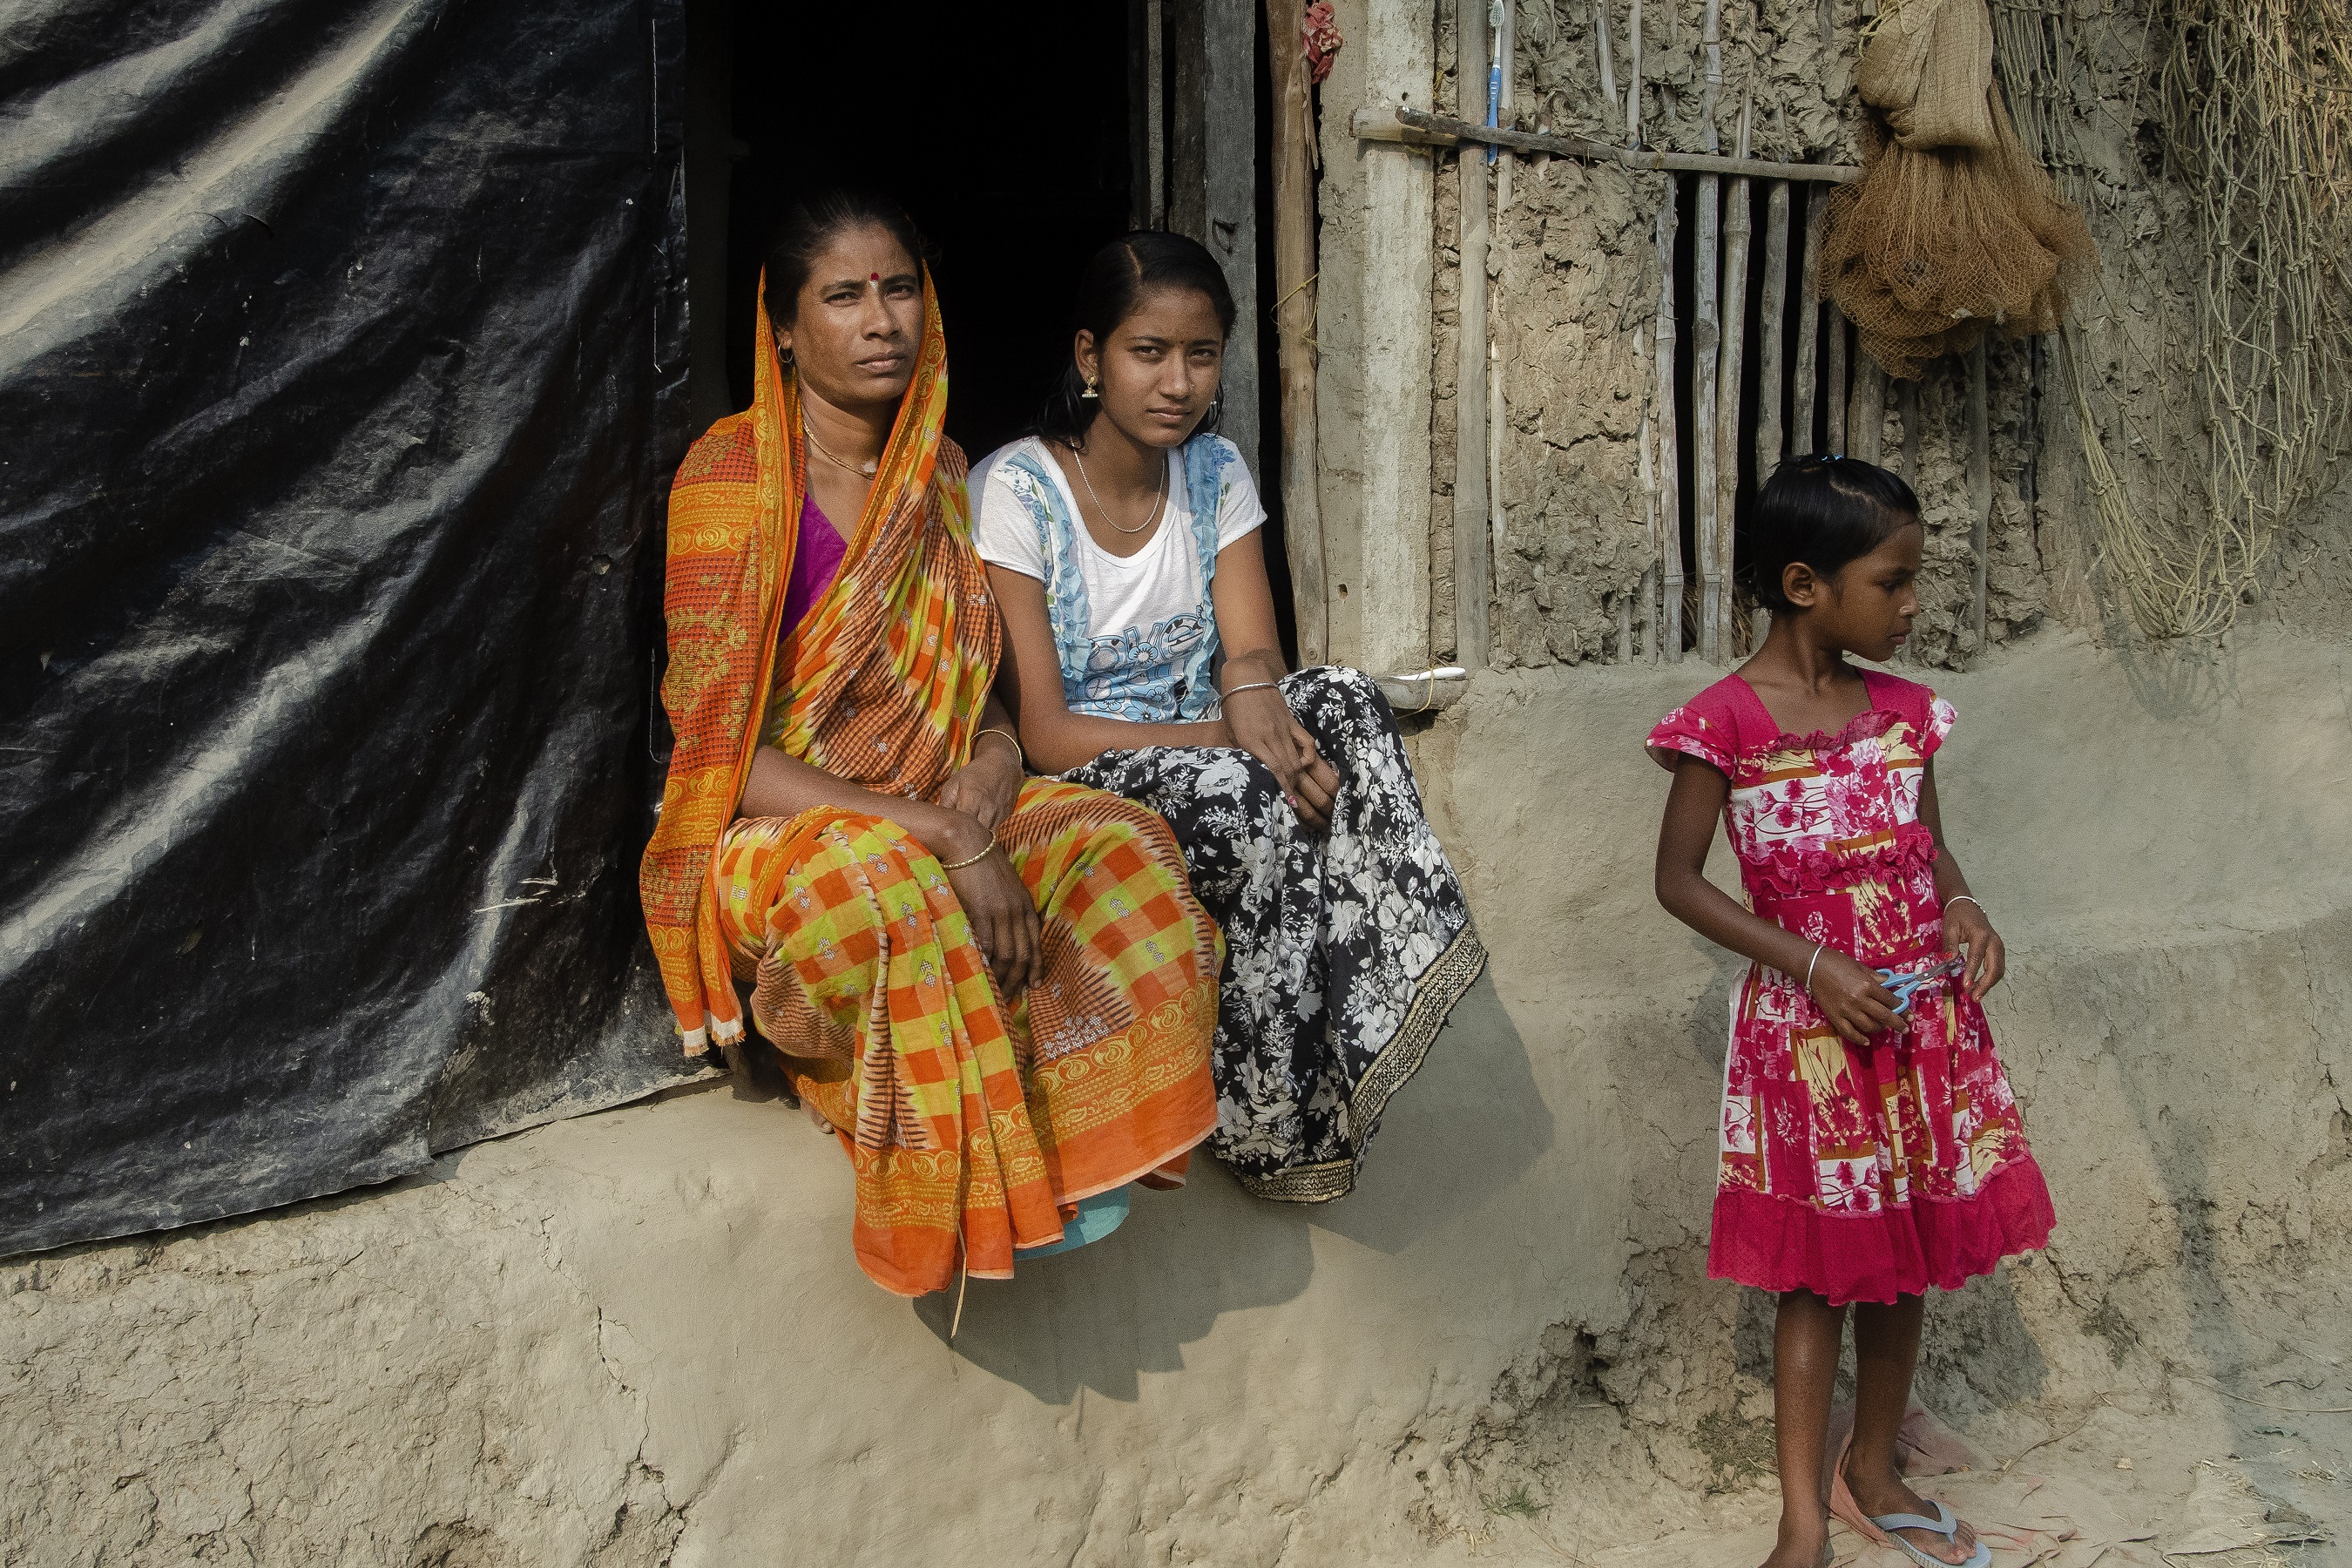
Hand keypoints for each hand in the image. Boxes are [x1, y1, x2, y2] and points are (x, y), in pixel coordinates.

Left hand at [936, 734, 1022, 833]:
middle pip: (975, 837)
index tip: (945, 838)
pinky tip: (976, 835)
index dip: (953, 835)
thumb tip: (936, 824)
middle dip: (964, 842)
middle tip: (953, 843)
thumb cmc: (974, 773)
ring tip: (964, 841)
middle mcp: (988, 810)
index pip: (961, 827)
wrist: (1003, 765)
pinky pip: (994, 834)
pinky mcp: (1006, 819)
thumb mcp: (953, 784)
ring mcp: (999, 816)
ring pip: (985, 839)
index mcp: (972, 800)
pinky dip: (984, 837)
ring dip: (975, 842)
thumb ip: (945, 805)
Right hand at [939, 830, 1041, 998]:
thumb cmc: (979, 862)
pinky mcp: (981, 911)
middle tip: (1011, 998)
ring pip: (1007, 954)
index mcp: (1025, 903)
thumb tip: (1002, 930)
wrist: (965, 841)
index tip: (1035, 984)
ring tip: (996, 993)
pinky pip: (987, 944)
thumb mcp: (1003, 885)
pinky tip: (982, 975)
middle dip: (1019, 979)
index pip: (1036, 941)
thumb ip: (1007, 906)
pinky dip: (986, 962)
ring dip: (1003, 977)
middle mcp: (1017, 910)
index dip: (1037, 966)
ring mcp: (1000, 911)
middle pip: (1023, 953)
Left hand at [1223, 685, 1339, 831]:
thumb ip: (1242, 752)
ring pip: (1295, 759)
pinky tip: (1303, 767)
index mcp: (1251, 741)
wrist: (1247, 677)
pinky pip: (1305, 742)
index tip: (1284, 805)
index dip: (1280, 790)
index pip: (1271, 771)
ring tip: (1298, 794)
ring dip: (1296, 779)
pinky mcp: (1292, 722)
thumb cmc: (1233, 706)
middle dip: (1290, 790)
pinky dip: (1307, 757)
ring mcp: (1283, 729)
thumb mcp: (1232, 732)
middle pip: (1286, 769)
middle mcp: (1269, 737)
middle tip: (1292, 806)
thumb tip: (1252, 774)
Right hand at [1806, 946, 1903, 1044]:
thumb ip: (1877, 979)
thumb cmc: (1839, 963)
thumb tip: (1892, 985)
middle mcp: (1858, 1000)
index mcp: (1867, 985)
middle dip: (1898, 1023)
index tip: (1908, 1013)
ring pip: (1869, 1026)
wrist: (1813, 966)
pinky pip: (1849, 1032)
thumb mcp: (1861, 968)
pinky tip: (1866, 1041)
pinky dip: (1859, 1039)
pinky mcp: (1835, 1017)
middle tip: (1905, 1028)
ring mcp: (1846, 1010)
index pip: (1890, 1000)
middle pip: (1884, 1016)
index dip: (1902, 1007)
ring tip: (1883, 1027)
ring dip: (1879, 1029)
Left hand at [1942, 897, 2005, 999]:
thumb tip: (1950, 961)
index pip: (1977, 958)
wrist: (1967, 906)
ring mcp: (1998, 946)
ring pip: (1998, 970)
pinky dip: (1990, 978)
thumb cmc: (1957, 916)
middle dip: (1985, 984)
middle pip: (1994, 968)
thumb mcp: (1949, 927)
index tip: (1966, 986)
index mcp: (1981, 935)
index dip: (1972, 973)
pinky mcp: (1998, 950)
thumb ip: (1950, 944)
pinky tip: (1979, 986)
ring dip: (1988, 984)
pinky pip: (1997, 967)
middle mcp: (1994, 941)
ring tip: (1975, 995)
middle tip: (1973, 996)